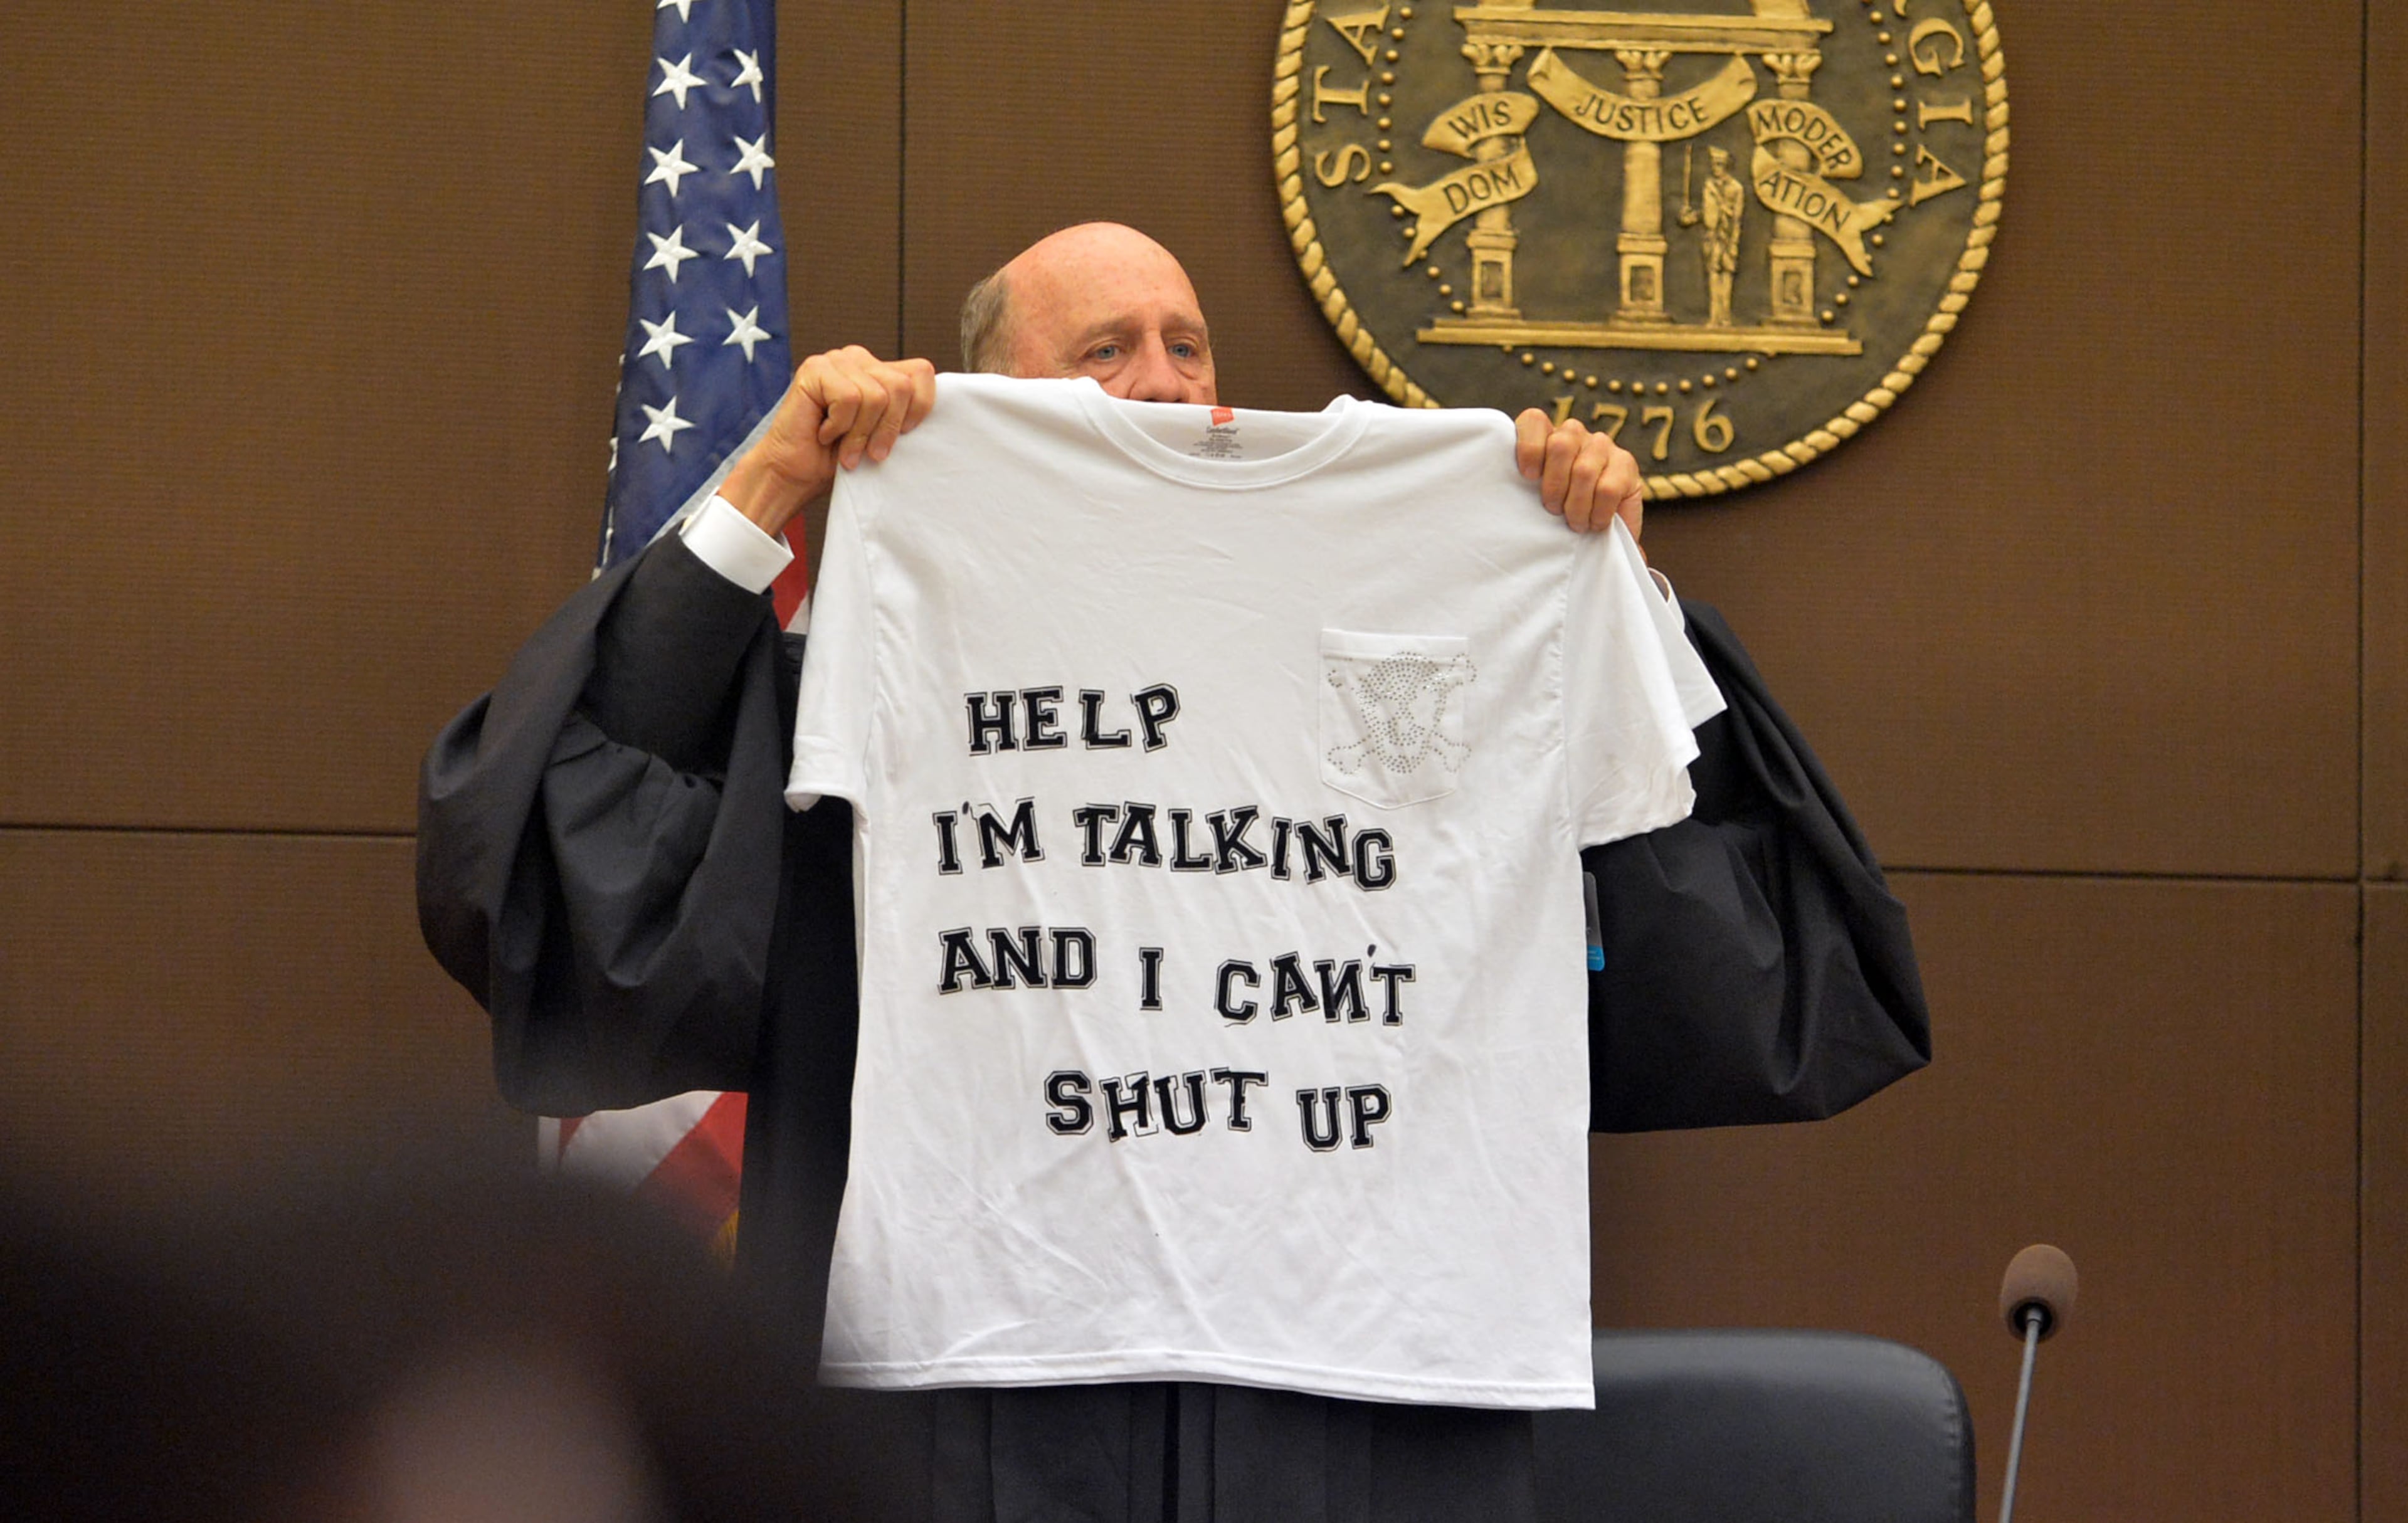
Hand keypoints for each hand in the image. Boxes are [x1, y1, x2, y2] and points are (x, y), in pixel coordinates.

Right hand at [719, 346, 937, 536]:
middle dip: (887, 429)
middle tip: (868, 453)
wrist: (796, 475)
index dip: (920, 409)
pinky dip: (839, 426)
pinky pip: (850, 398)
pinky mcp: (815, 368)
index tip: (901, 438)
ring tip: (845, 447)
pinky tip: (824, 432)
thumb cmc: (840, 459)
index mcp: (880, 371)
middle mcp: (860, 359)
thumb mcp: (885, 436)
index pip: (922, 372)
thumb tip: (943, 415)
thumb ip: (906, 415)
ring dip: (860, 433)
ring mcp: (837, 360)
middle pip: (901, 386)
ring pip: (876, 395)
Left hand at [1513, 408, 1644, 548]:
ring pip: (1583, 471)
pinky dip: (1598, 513)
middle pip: (1560, 446)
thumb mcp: (1535, 501)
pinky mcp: (1626, 463)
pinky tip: (1595, 523)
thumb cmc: (1560, 516)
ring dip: (1576, 506)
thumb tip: (1499, 494)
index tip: (1528, 477)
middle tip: (1554, 511)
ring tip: (1575, 524)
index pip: (1534, 421)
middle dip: (1554, 486)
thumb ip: (1521, 488)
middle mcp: (1575, 434)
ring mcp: (1602, 445)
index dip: (1529, 447)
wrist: (1603, 534)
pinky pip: (1607, 488)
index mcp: (1546, 437)